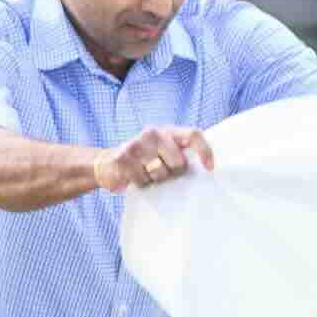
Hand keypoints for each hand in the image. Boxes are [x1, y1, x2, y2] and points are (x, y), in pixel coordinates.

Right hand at [100, 121, 215, 188]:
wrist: (107, 164)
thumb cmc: (145, 161)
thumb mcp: (163, 151)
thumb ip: (181, 154)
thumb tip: (206, 170)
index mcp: (167, 131)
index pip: (193, 135)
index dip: (204, 151)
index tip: (209, 168)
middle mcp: (152, 133)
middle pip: (178, 162)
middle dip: (173, 173)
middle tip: (163, 172)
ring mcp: (136, 145)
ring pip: (160, 173)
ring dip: (155, 180)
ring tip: (146, 174)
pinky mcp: (123, 159)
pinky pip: (143, 181)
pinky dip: (141, 184)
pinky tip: (134, 177)